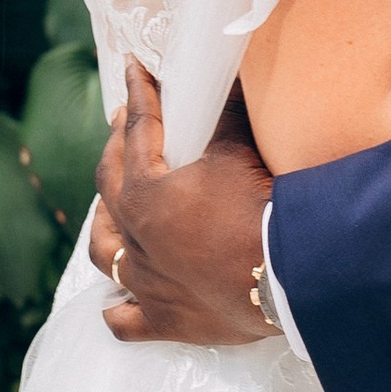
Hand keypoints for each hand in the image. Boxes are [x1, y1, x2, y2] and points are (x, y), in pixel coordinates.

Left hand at [90, 60, 275, 346]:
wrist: (288, 276)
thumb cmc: (259, 208)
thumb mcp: (240, 152)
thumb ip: (229, 113)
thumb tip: (232, 75)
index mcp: (145, 193)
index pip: (137, 132)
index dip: (138, 95)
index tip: (133, 69)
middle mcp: (135, 238)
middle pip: (108, 188)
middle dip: (113, 150)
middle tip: (120, 128)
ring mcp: (147, 283)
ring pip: (105, 253)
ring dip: (102, 227)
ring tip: (105, 213)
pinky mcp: (166, 322)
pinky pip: (125, 321)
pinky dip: (118, 310)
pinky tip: (115, 303)